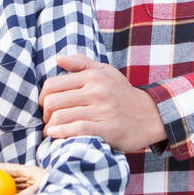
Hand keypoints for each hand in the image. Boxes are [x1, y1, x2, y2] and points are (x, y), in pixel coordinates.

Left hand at [39, 54, 166, 151]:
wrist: (150, 115)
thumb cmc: (122, 93)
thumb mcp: (105, 71)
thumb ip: (81, 63)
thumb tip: (58, 59)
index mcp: (93, 76)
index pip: (53, 84)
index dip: (43, 97)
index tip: (46, 105)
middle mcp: (97, 91)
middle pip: (53, 101)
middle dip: (45, 113)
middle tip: (48, 119)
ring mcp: (103, 111)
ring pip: (62, 117)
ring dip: (50, 126)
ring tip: (51, 130)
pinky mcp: (108, 129)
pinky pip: (77, 130)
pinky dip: (61, 133)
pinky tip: (55, 135)